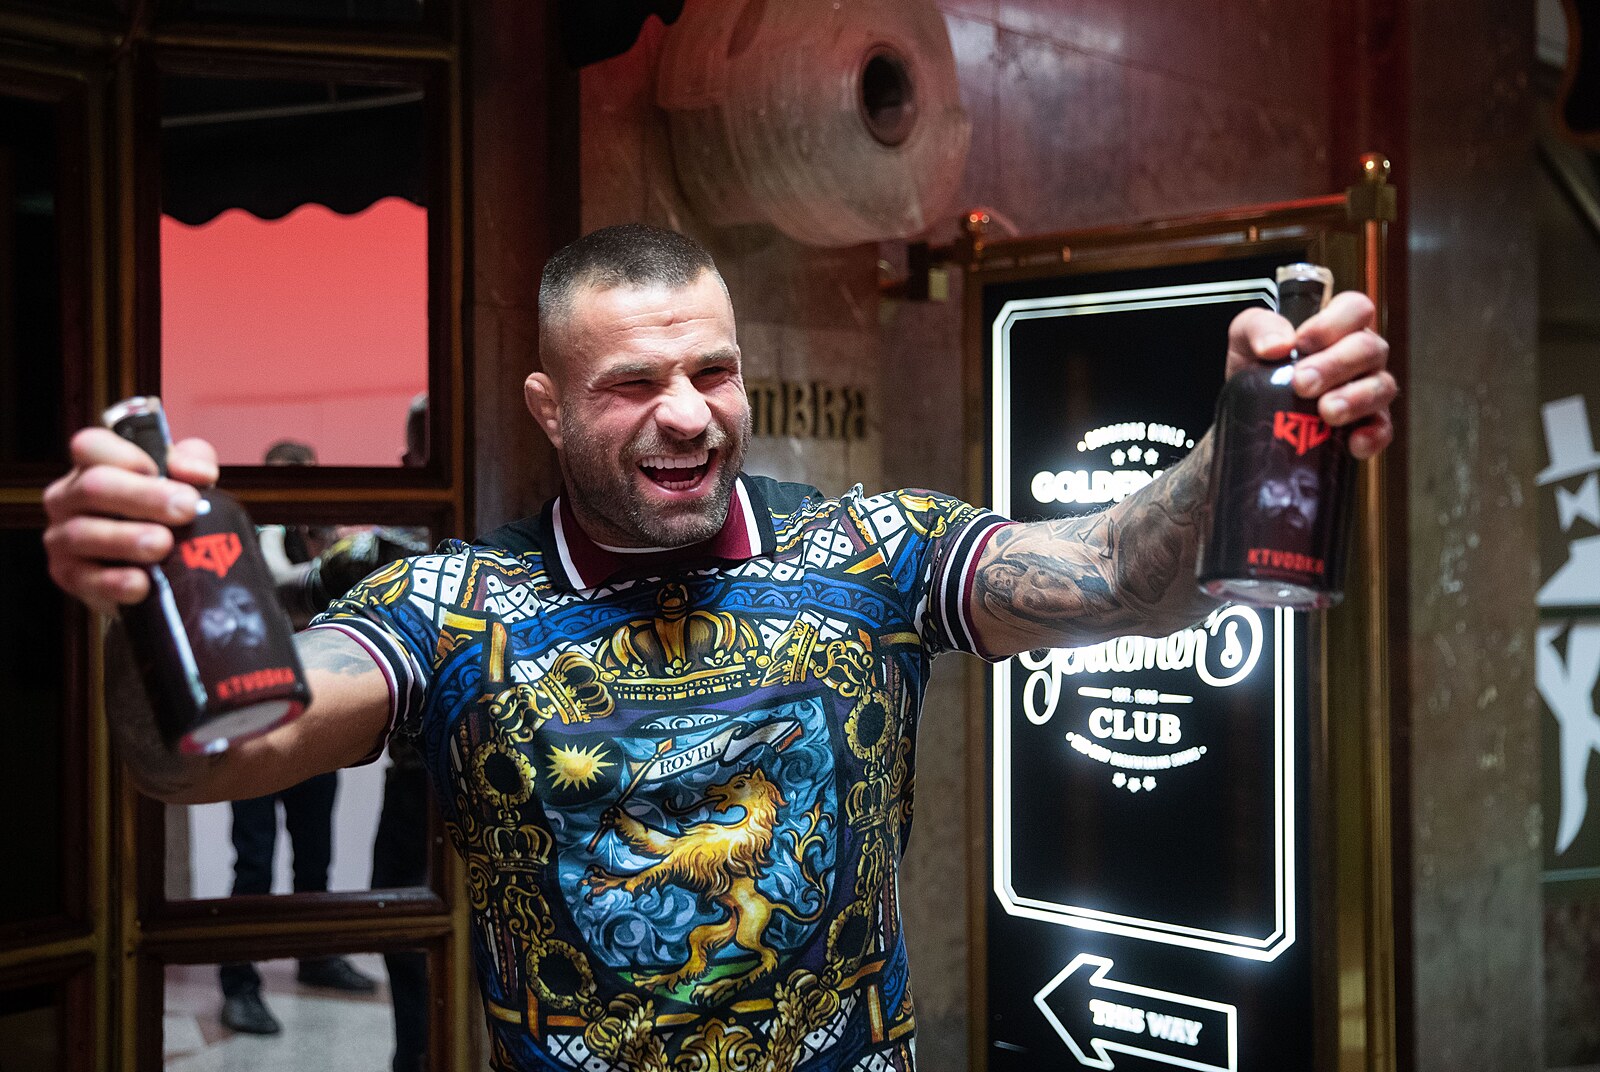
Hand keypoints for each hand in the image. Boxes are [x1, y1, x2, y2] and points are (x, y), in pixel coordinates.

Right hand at [42, 428, 218, 612]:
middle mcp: (69, 497)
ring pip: (84, 532)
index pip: (91, 445)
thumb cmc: (164, 512)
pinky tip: (142, 583)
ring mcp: (62, 536)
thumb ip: (192, 463)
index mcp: (93, 465)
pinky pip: (83, 578)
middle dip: (143, 497)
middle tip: (185, 509)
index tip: (163, 471)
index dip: (127, 456)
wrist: (154, 569)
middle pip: (94, 487)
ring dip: (127, 539)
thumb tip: (199, 474)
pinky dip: (114, 581)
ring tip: (163, 545)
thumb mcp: (183, 479)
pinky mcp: (67, 574)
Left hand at [1225, 291, 1395, 458]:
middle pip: (1370, 349)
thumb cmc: (1255, 366)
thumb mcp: (1244, 338)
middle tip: (1303, 383)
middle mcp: (1359, 356)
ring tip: (1327, 412)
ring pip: (1382, 387)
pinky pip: (1383, 429)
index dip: (1334, 323)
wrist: (1248, 412)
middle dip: (1336, 365)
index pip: (1355, 309)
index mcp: (1337, 328)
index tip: (1302, 342)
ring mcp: (1367, 390)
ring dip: (1356, 399)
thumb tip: (1276, 346)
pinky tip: (1353, 443)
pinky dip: (1373, 436)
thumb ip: (1258, 328)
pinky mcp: (1367, 425)